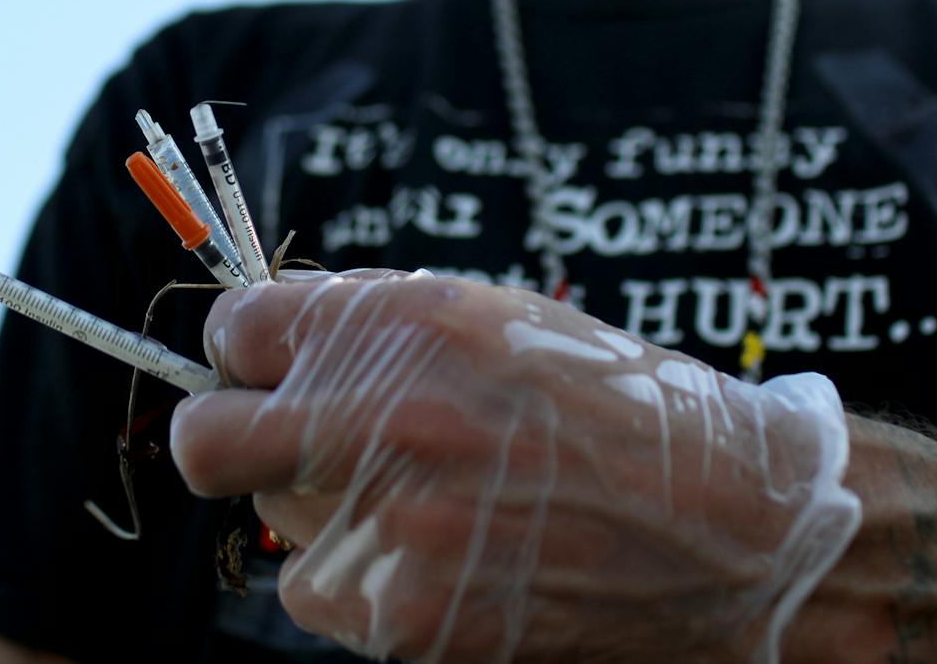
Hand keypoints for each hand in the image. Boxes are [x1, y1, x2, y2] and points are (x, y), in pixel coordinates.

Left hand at [170, 269, 858, 662]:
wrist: (730, 522)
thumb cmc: (618, 406)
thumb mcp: (503, 319)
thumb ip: (383, 324)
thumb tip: (275, 339)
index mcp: (413, 322)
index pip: (241, 323)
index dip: (248, 345)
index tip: (266, 362)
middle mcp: (389, 417)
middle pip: (206, 437)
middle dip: (224, 432)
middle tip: (271, 438)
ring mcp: (393, 526)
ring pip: (275, 519)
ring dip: (323, 506)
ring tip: (427, 497)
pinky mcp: (408, 617)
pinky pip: (322, 593)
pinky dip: (363, 575)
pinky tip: (446, 554)